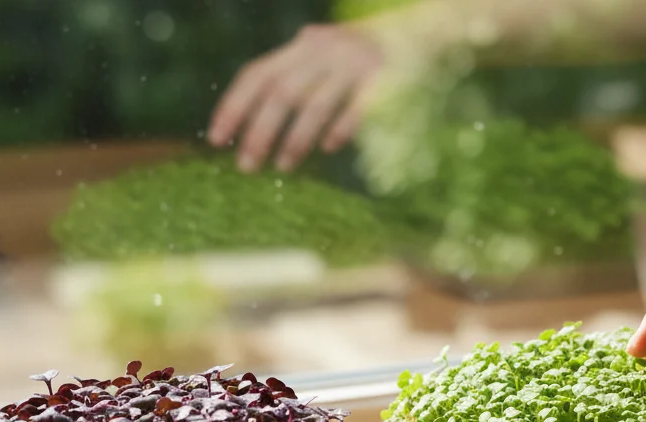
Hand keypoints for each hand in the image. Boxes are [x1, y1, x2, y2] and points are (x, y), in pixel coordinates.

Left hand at [207, 24, 384, 172]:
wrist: (428, 31)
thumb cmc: (370, 54)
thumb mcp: (328, 54)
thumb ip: (300, 74)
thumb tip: (259, 119)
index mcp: (304, 45)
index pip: (257, 74)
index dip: (234, 106)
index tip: (216, 139)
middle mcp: (325, 49)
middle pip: (281, 93)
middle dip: (259, 132)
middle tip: (246, 166)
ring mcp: (355, 63)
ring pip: (314, 105)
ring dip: (295, 139)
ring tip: (283, 166)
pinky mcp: (385, 79)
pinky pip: (355, 109)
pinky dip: (339, 129)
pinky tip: (327, 149)